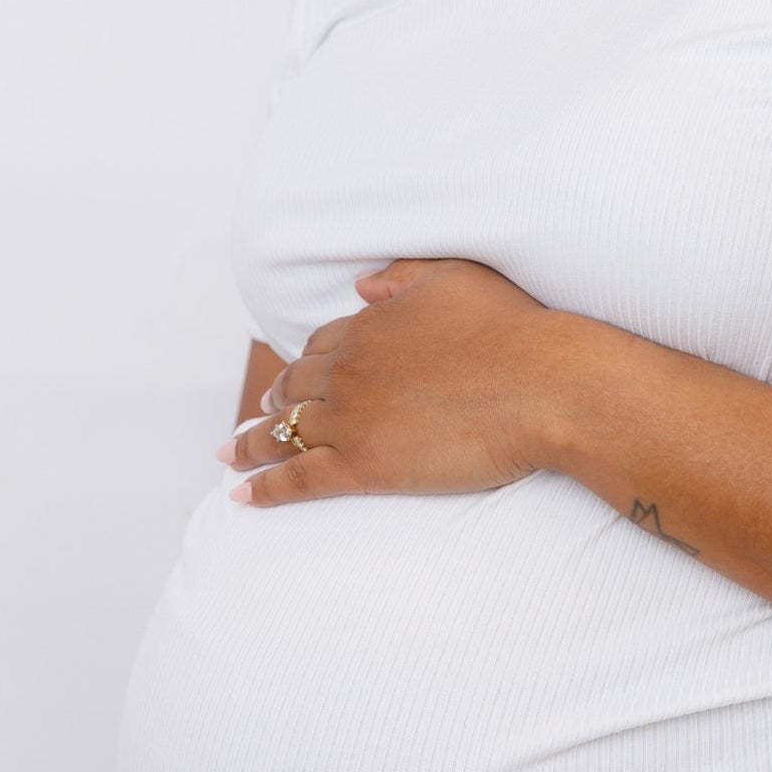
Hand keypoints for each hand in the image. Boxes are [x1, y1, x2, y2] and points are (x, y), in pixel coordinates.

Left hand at [217, 257, 568, 508]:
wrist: (540, 385)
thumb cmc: (514, 330)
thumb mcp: (457, 278)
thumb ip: (404, 276)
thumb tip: (360, 284)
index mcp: (371, 325)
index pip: (324, 345)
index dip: (306, 361)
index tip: (294, 374)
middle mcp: (350, 370)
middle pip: (296, 387)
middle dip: (273, 399)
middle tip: (259, 412)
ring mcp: (351, 419)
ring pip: (286, 432)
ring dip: (252, 444)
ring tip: (231, 456)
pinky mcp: (361, 466)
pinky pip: (298, 479)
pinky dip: (264, 488)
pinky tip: (240, 496)